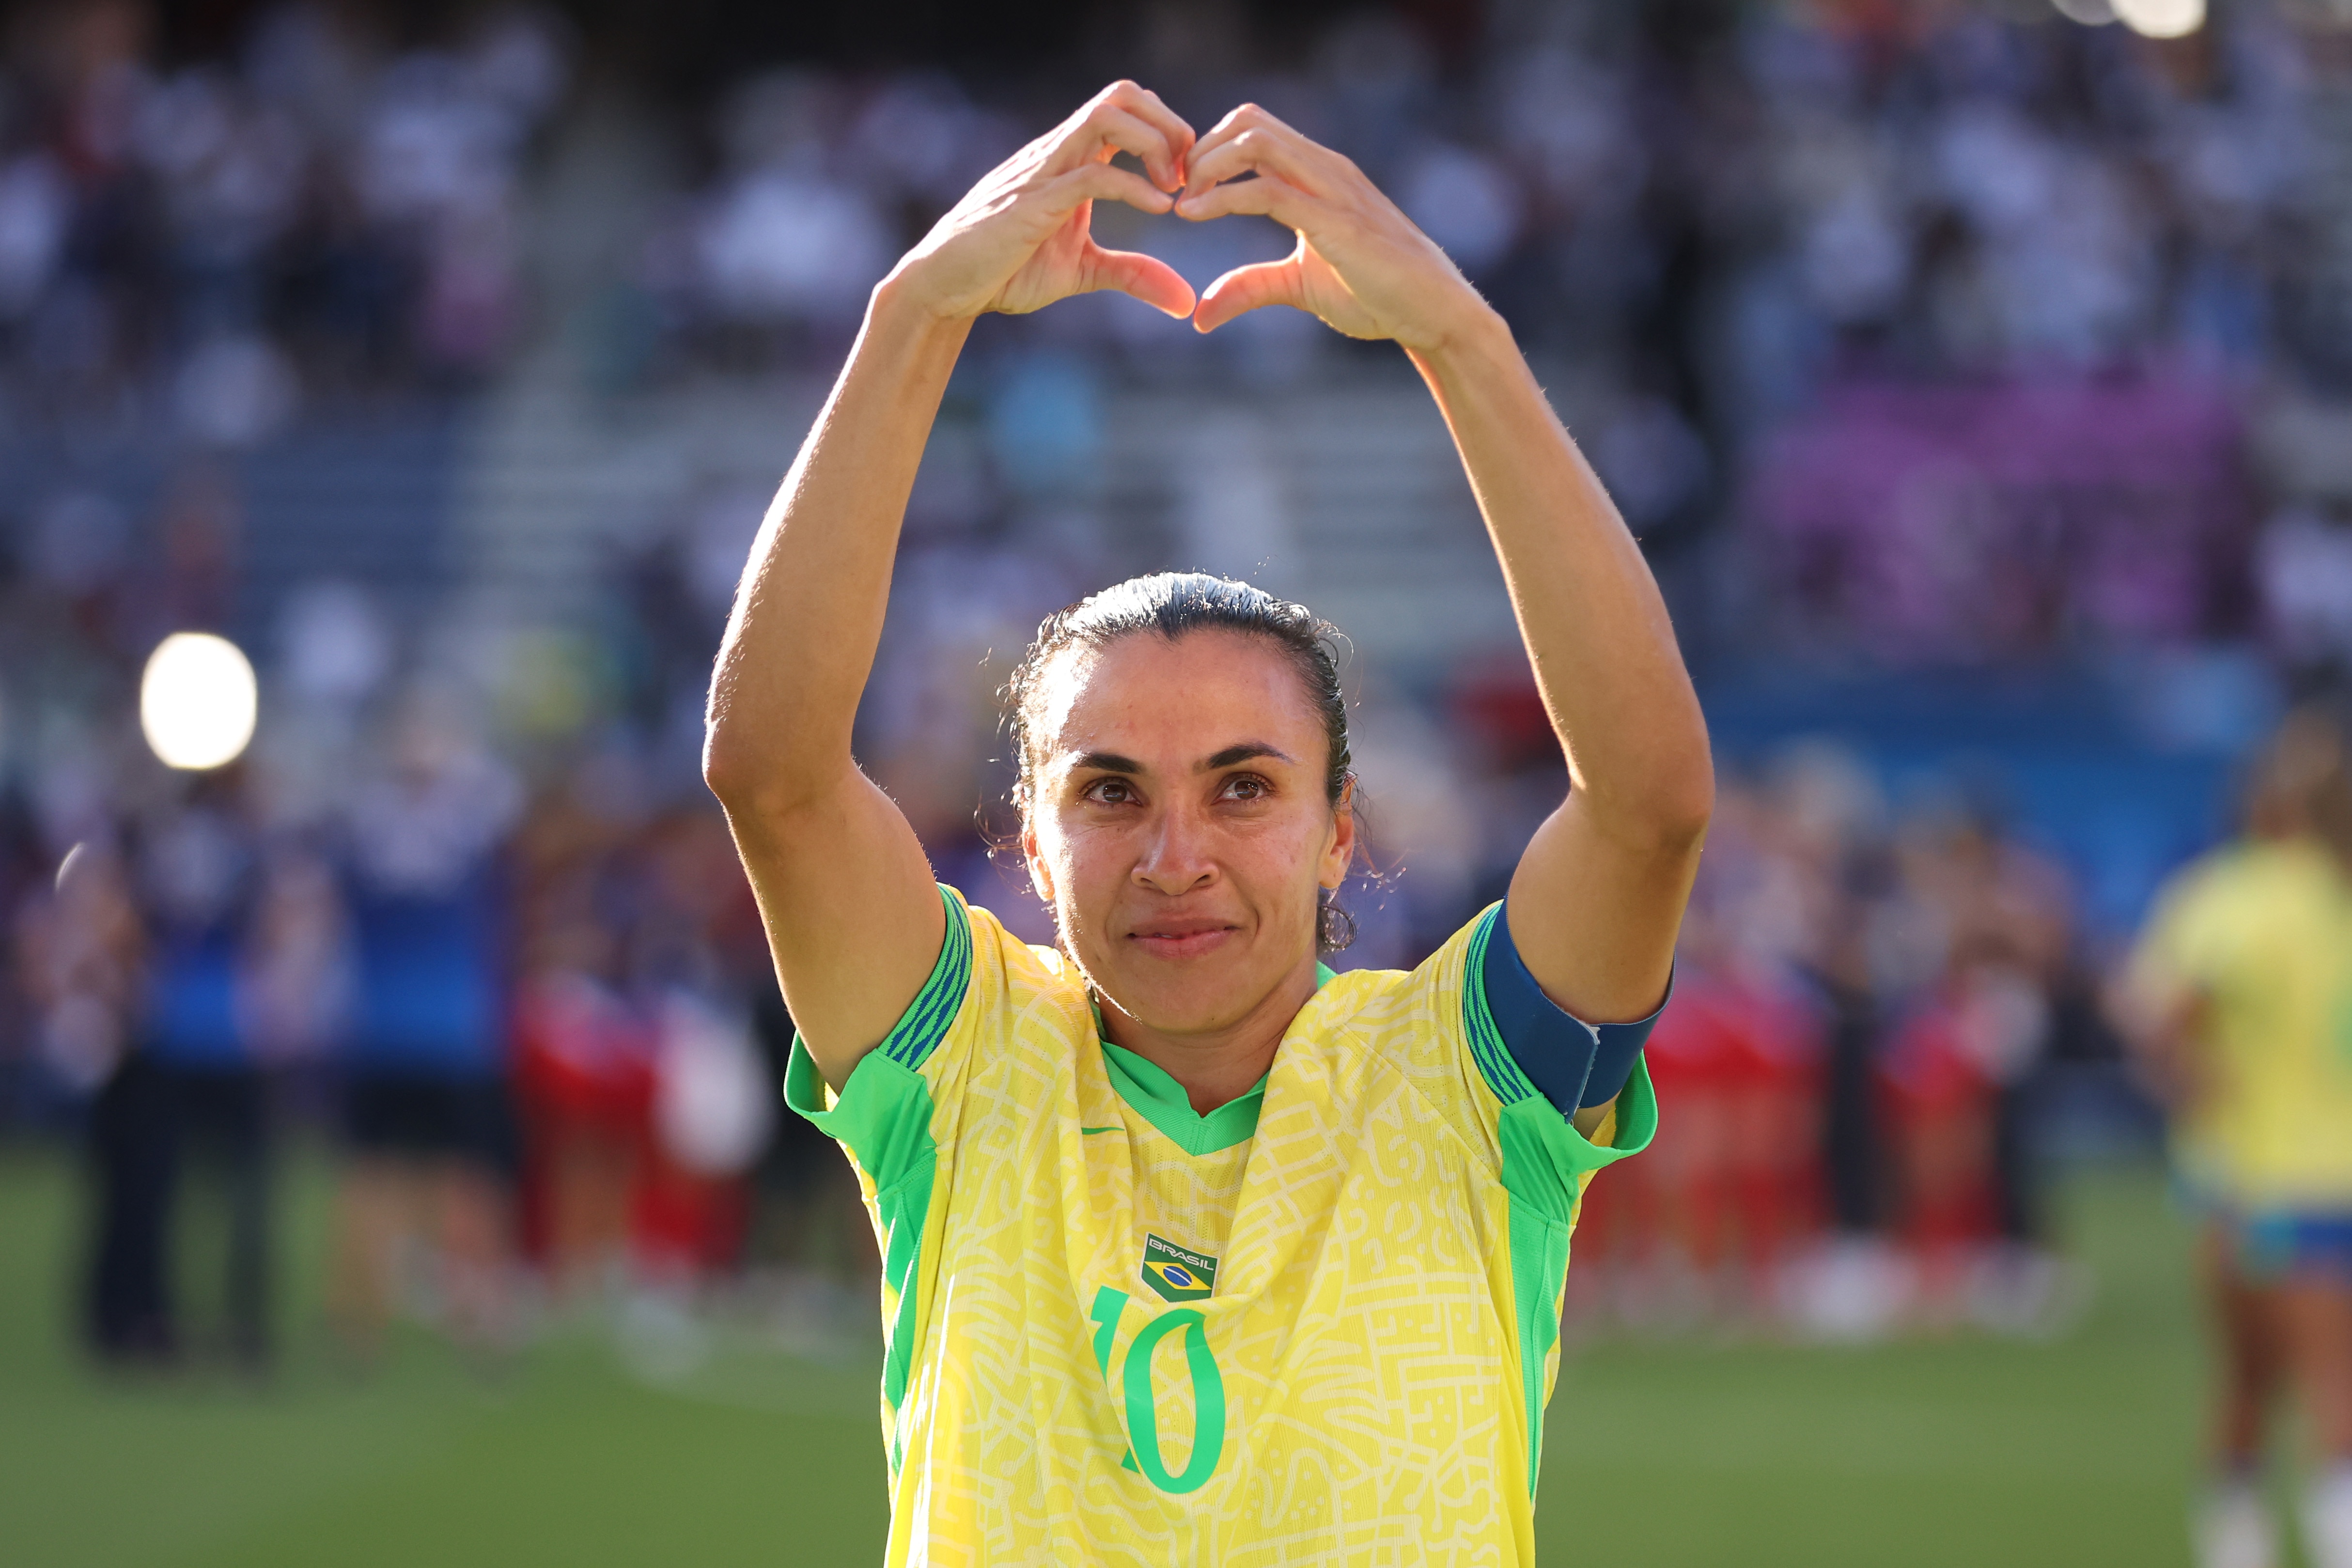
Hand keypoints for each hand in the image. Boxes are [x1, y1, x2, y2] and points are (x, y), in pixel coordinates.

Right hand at [886, 81, 1197, 321]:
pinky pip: (1091, 173)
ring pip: (1106, 115)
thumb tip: (1184, 300)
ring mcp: (1044, 170)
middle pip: (1122, 95)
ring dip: (1154, 142)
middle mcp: (1059, 151)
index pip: (1126, 108)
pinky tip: (1159, 207)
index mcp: (1072, 158)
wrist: (946, 285)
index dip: (1168, 131)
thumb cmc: (1006, 270)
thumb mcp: (1082, 272)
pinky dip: (1134, 185)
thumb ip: (1132, 275)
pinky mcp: (1033, 201)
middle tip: (1187, 175)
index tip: (1186, 180)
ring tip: (1173, 187)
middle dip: (1168, 124)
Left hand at [1174, 105, 1491, 352]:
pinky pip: (1268, 191)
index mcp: (1317, 174)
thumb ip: (1252, 287)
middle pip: (1249, 120)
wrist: (1432, 311)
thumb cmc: (1376, 293)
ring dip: (1207, 165)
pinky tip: (1193, 213)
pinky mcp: (1334, 220)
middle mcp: (1324, 168)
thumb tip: (1201, 312)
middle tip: (1175, 191)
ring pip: (1256, 141)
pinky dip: (1221, 198)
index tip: (1182, 190)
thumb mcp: (1300, 287)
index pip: (1254, 129)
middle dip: (1201, 149)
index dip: (1209, 150)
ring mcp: (1331, 189)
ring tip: (1183, 201)